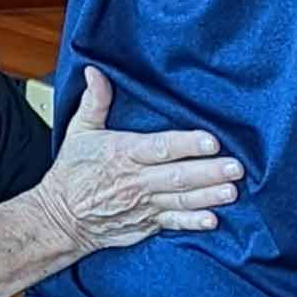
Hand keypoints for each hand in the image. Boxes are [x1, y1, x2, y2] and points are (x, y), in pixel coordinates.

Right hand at [25, 67, 242, 252]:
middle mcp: (135, 181)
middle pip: (177, 176)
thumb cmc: (72, 173)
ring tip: (231, 190)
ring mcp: (143, 204)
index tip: (211, 141)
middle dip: (209, 171)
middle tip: (235, 166)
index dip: (186, 144)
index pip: (159, 147)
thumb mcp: (79, 132)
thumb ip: (94, 102)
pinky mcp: (146, 223)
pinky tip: (212, 219)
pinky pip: (173, 223)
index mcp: (123, 153)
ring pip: (181, 199)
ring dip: (208, 195)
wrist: (61, 217)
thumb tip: (96, 72)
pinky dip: (192, 222)